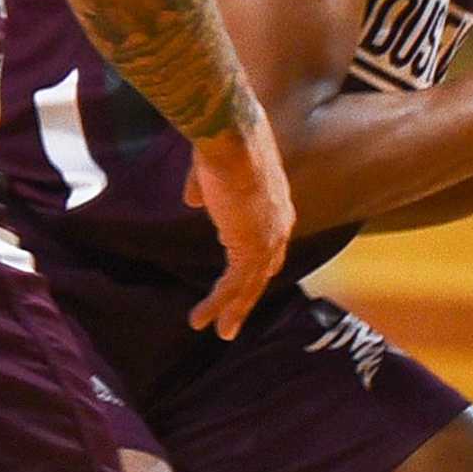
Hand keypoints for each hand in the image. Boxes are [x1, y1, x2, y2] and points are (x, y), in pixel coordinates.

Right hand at [183, 114, 294, 340]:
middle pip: (263, 271)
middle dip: (248, 295)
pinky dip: (218, 306)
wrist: (229, 139)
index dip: (255, 264)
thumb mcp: (211, 170)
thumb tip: (193, 201)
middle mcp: (279, 226)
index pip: (268, 245)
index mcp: (275, 205)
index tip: (241, 278)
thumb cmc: (221, 145)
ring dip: (233, 310)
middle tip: (235, 319)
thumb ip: (204, 189)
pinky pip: (233, 287)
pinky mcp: (250, 250)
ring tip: (220, 332)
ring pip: (250, 285)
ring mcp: (269, 240)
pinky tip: (201, 319)